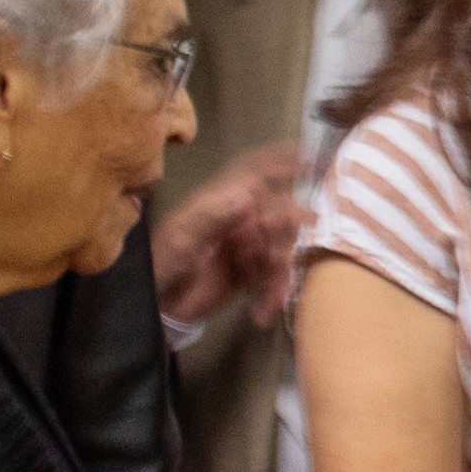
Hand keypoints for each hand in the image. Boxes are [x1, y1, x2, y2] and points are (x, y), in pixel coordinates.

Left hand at [150, 142, 306, 329]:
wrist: (159, 307)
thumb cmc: (162, 264)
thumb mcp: (181, 239)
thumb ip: (212, 217)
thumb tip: (247, 197)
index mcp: (220, 203)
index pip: (254, 174)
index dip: (282, 162)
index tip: (311, 159)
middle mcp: (238, 219)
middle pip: (277, 215)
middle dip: (282, 235)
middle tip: (273, 256)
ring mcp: (246, 245)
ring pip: (280, 249)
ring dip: (278, 273)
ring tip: (270, 295)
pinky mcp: (250, 272)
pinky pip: (273, 277)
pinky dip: (271, 294)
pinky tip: (262, 312)